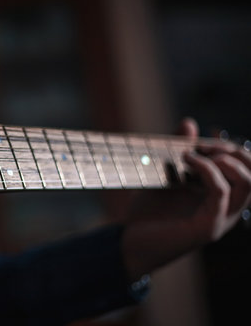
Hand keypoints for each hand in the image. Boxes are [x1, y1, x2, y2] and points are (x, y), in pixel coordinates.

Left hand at [121, 118, 250, 279]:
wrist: (128, 243)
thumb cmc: (146, 212)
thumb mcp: (163, 176)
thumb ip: (178, 150)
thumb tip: (189, 122)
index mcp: (221, 199)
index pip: (247, 169)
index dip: (233, 149)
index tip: (206, 137)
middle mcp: (226, 211)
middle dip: (236, 152)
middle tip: (206, 145)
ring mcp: (220, 221)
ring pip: (248, 184)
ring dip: (226, 160)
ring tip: (198, 153)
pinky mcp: (207, 228)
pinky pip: (220, 192)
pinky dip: (206, 170)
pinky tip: (186, 159)